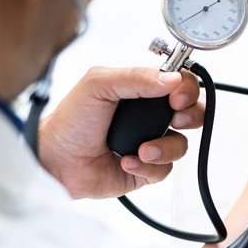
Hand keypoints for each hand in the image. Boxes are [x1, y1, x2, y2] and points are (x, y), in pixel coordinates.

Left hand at [38, 67, 202, 198]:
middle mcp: (150, 116)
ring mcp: (150, 142)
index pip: (181, 83)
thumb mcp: (98, 85)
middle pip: (193, 112)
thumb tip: (173, 79)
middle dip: (192, 115)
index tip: (176, 97)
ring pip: (182, 144)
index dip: (187, 89)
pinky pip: (165, 169)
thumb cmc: (70, 121)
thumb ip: (136, 77)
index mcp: (142, 91)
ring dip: (165, 147)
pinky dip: (147, 166)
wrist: (55, 160)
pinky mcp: (146, 169)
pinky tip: (126, 161)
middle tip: (175, 119)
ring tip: (141, 150)